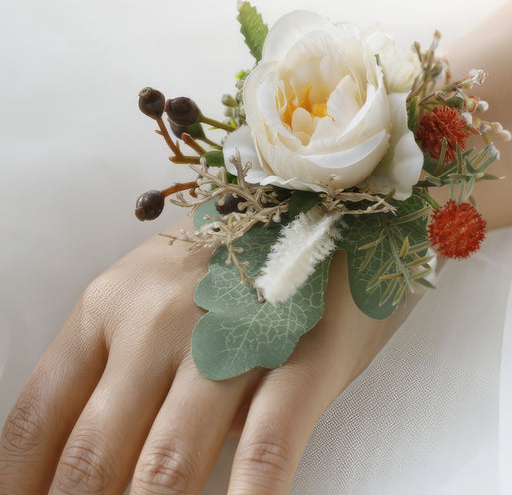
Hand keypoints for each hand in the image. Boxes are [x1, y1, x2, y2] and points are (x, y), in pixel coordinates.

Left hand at [0, 219, 387, 493]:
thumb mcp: (160, 284)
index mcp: (112, 301)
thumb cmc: (241, 251)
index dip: (22, 487)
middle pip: (92, 455)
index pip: (39, 418)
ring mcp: (230, 333)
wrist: (334, 193)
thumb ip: (120, 357)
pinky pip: (266, 444)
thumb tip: (94, 462)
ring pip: (168, 464)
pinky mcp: (302, 350)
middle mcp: (158, 319)